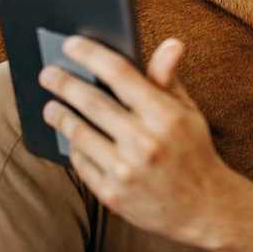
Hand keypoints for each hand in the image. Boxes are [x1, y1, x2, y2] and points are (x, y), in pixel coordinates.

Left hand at [38, 36, 238, 245]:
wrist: (205, 208)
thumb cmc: (193, 151)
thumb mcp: (187, 112)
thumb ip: (168, 79)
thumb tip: (170, 43)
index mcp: (165, 115)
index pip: (120, 74)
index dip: (91, 55)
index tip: (71, 44)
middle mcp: (144, 142)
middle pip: (92, 102)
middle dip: (64, 83)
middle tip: (47, 73)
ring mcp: (126, 171)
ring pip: (79, 133)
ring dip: (60, 115)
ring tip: (51, 105)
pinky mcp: (113, 195)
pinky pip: (81, 163)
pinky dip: (73, 147)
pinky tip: (70, 137)